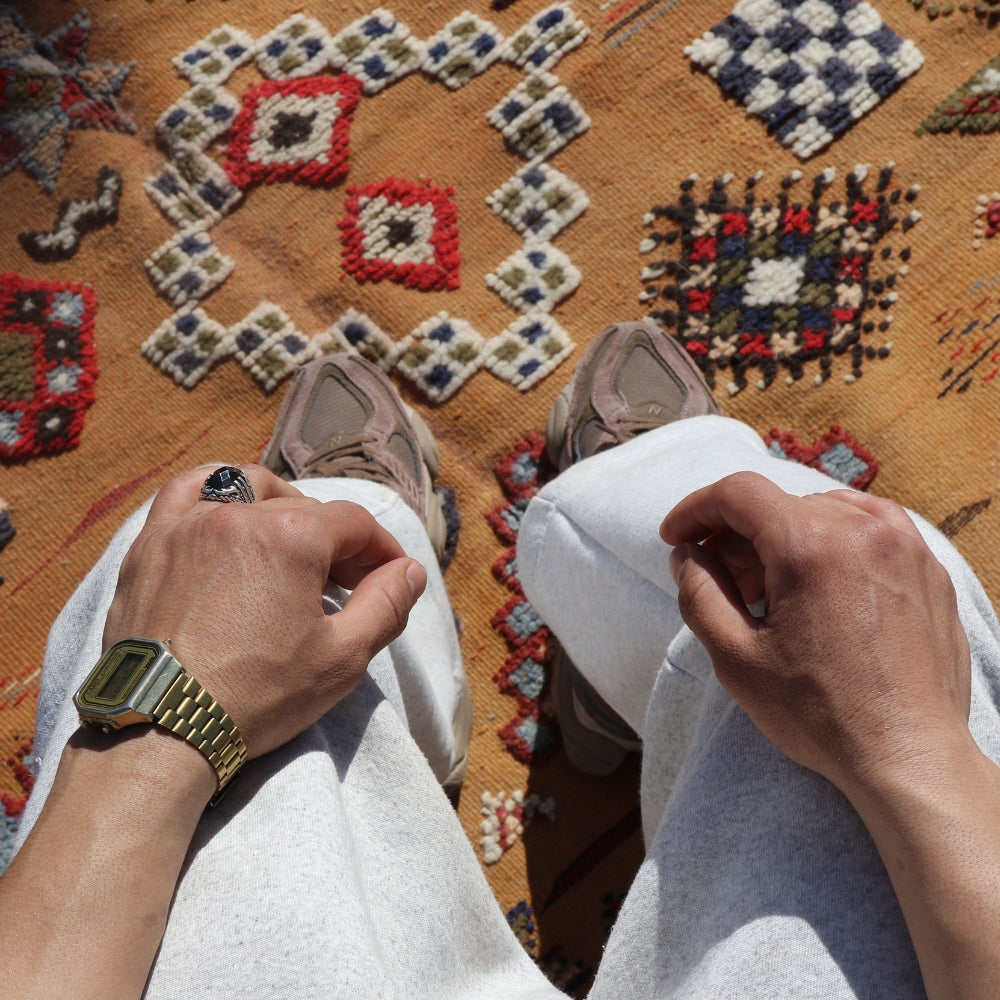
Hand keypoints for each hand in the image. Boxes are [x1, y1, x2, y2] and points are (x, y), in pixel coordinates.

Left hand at [103, 464, 426, 759]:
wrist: (160, 730)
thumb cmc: (256, 697)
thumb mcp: (342, 658)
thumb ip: (385, 605)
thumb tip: (410, 571)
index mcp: (291, 538)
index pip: (354, 524)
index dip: (381, 549)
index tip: (390, 575)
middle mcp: (239, 515)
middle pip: (306, 510)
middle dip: (337, 542)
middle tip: (346, 583)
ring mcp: (189, 525)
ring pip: (250, 489)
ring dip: (282, 509)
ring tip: (291, 547)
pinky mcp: (151, 545)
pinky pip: (184, 492)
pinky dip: (214, 493)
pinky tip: (228, 513)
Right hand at [659, 472, 971, 796]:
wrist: (910, 758)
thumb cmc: (822, 716)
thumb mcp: (736, 658)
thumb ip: (699, 593)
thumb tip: (687, 554)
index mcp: (812, 545)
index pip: (737, 493)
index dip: (694, 509)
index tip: (674, 537)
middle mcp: (864, 528)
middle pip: (777, 505)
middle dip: (735, 536)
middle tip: (718, 580)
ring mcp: (904, 543)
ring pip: (820, 511)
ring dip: (781, 539)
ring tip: (768, 594)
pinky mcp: (927, 566)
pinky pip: (864, 530)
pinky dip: (828, 545)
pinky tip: (816, 591)